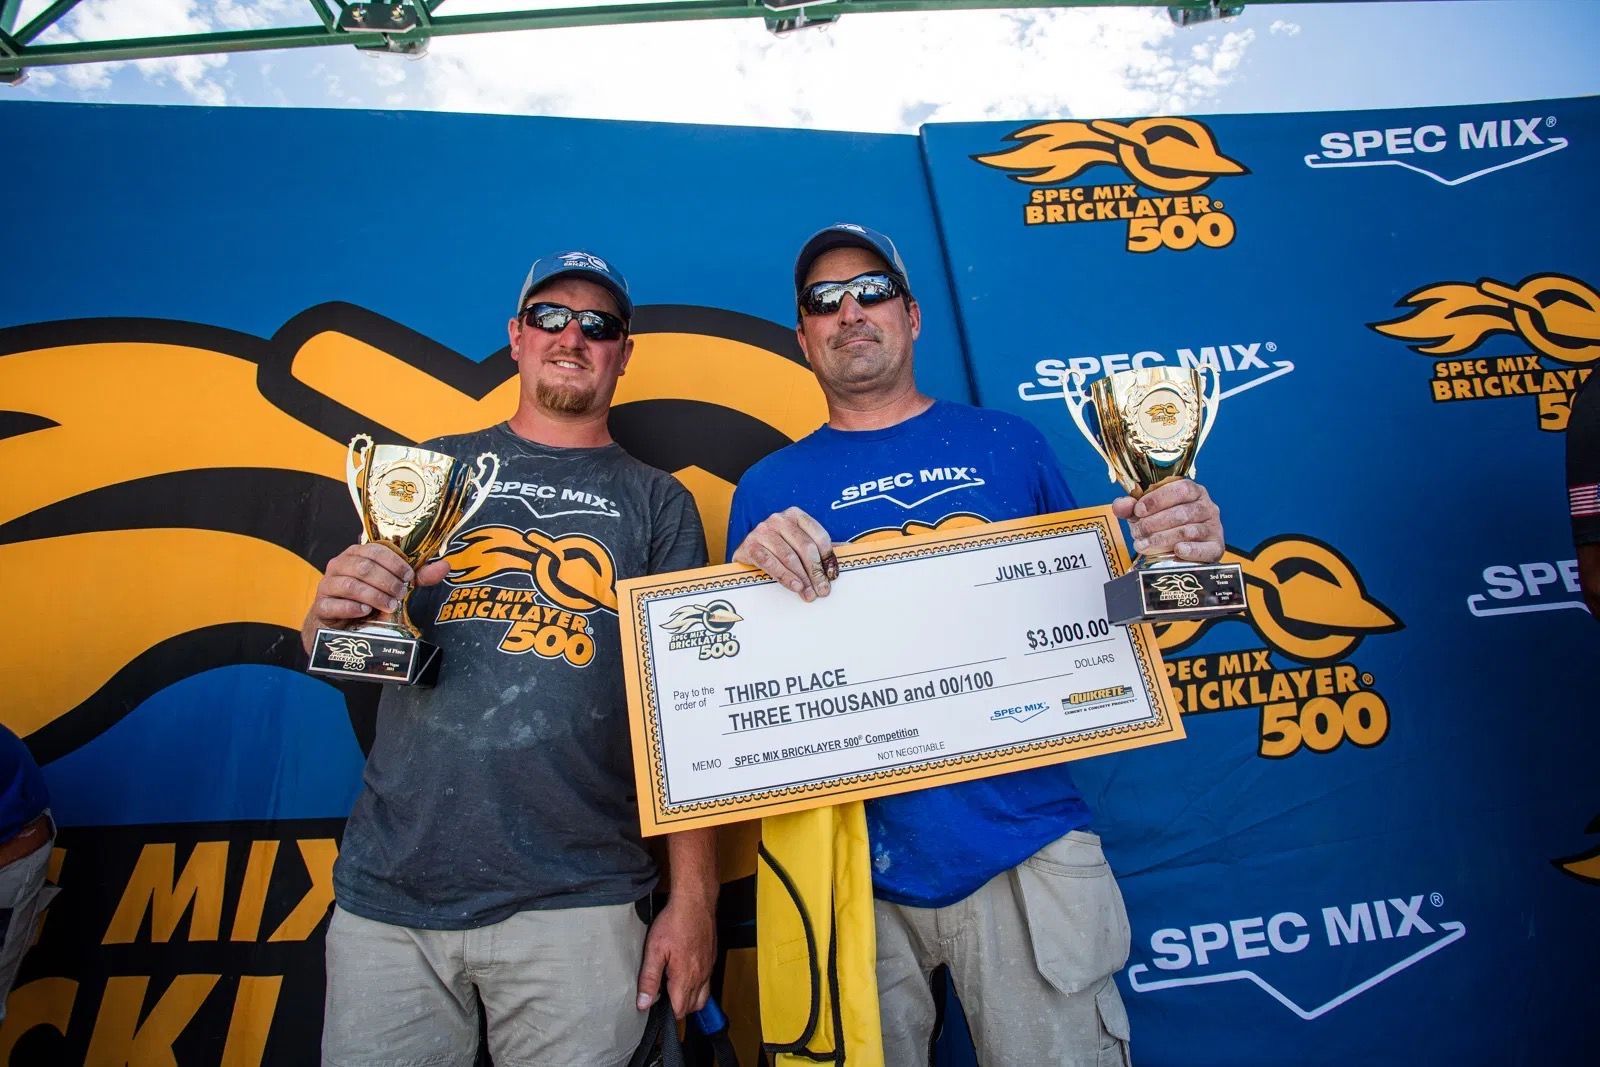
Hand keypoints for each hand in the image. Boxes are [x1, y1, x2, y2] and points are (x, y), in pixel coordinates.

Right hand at [299, 543, 448, 652]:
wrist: (338, 623)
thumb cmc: (368, 598)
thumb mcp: (395, 585)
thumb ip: (419, 576)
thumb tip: (446, 565)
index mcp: (357, 554)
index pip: (376, 550)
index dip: (395, 563)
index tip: (409, 577)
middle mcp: (339, 565)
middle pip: (364, 567)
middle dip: (387, 581)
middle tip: (401, 594)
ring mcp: (327, 585)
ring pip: (350, 584)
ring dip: (374, 595)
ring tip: (388, 606)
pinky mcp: (321, 606)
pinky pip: (334, 604)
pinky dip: (352, 608)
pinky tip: (365, 612)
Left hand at [636, 896, 715, 1019]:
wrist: (695, 902)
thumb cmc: (674, 922)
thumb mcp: (654, 950)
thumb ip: (649, 979)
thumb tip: (644, 1003)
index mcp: (685, 977)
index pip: (680, 1010)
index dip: (667, 1012)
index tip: (657, 1004)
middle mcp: (700, 976)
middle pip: (692, 1006)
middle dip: (678, 1007)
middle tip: (663, 996)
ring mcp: (708, 968)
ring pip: (703, 996)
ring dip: (690, 999)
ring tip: (675, 989)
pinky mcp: (711, 958)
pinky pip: (707, 981)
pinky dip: (698, 985)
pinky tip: (686, 973)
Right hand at [731, 506, 838, 600]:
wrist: (748, 550)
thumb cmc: (780, 547)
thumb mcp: (800, 542)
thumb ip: (821, 547)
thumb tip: (850, 550)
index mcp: (795, 515)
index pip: (819, 536)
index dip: (828, 558)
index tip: (833, 575)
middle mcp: (778, 519)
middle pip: (805, 547)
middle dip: (816, 572)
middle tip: (823, 590)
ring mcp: (762, 531)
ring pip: (788, 557)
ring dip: (802, 578)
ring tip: (809, 593)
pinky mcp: (750, 545)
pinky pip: (770, 563)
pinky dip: (784, 577)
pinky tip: (795, 587)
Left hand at [1111, 478, 1223, 562]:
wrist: (1181, 551)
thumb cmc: (1163, 526)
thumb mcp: (1145, 513)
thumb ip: (1131, 507)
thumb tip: (1121, 505)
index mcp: (1192, 491)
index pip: (1181, 488)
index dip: (1158, 499)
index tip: (1138, 511)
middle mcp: (1207, 507)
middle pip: (1182, 512)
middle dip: (1154, 523)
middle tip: (1137, 533)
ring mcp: (1214, 527)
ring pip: (1188, 531)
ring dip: (1162, 539)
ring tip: (1144, 545)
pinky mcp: (1216, 547)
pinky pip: (1205, 549)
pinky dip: (1190, 550)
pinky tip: (1176, 551)